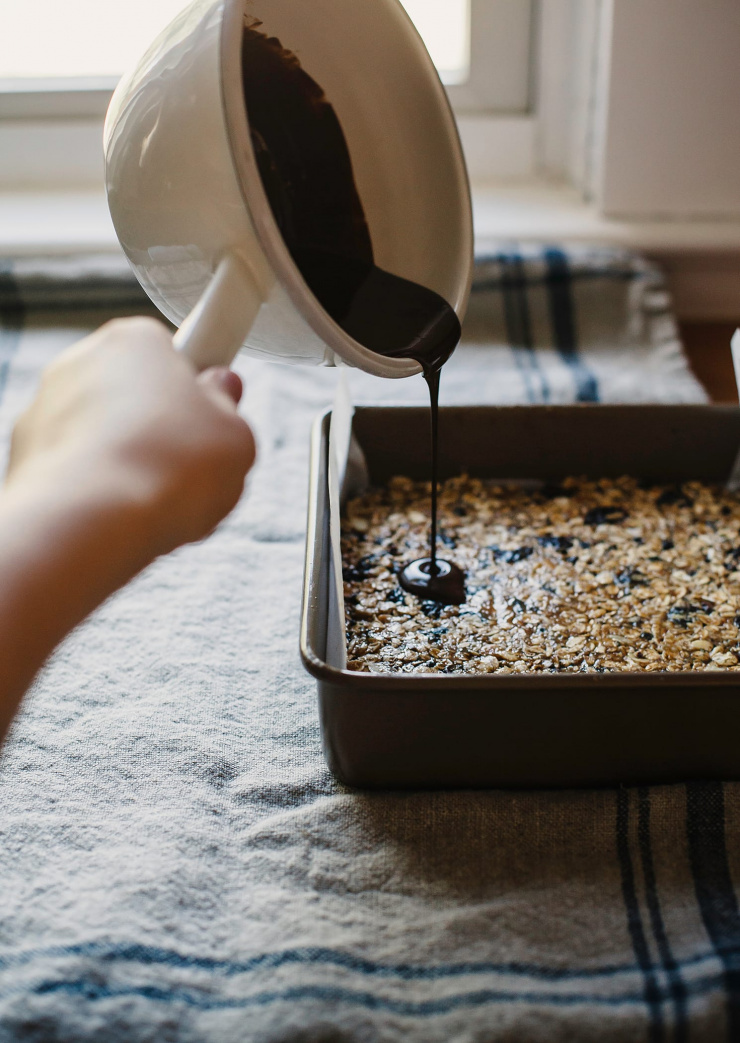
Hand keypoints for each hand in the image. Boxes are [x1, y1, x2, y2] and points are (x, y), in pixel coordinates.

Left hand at [6, 316, 255, 557]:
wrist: (94, 523)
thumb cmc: (171, 470)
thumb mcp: (236, 435)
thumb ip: (228, 407)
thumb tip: (221, 394)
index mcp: (136, 339)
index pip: (174, 354)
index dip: (198, 391)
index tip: (212, 418)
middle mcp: (81, 361)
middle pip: (136, 394)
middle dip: (162, 429)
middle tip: (193, 468)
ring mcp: (45, 408)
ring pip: (104, 435)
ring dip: (130, 462)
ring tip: (159, 502)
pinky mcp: (23, 455)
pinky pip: (76, 468)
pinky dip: (97, 489)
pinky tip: (120, 517)